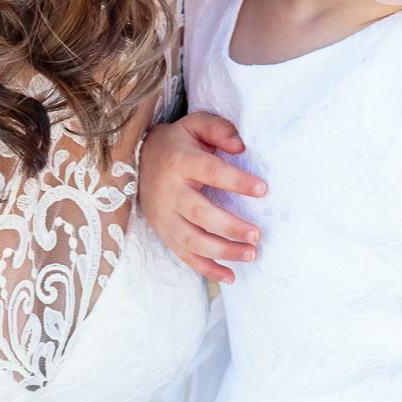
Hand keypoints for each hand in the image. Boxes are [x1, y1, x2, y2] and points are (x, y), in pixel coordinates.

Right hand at [138, 112, 266, 283]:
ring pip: (191, 240)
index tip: (263, 190)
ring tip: (251, 254)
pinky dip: (206, 269)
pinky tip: (231, 276)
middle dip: (229, 227)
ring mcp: (164, 215)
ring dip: (222, 251)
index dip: (236, 181)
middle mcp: (169, 191)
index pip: (210, 172)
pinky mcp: (164, 232)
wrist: (139, 158)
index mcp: (180, 161)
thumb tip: (241, 147)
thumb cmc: (178, 143)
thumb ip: (219, 129)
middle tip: (257, 234)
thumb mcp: (195, 125)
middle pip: (199, 214)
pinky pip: (184, 255)